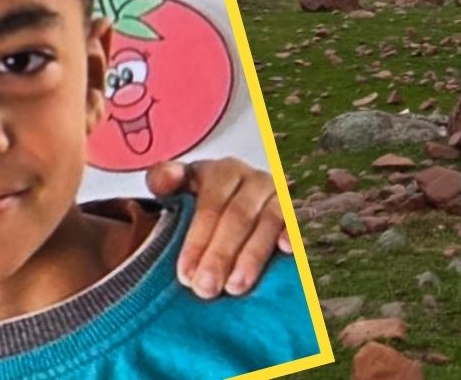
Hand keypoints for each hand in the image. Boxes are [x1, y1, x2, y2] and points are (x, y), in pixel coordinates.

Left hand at [147, 158, 291, 299]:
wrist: (231, 201)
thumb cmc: (201, 201)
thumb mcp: (179, 188)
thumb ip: (164, 180)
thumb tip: (167, 178)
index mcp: (221, 172)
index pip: (210, 205)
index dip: (197, 241)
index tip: (186, 274)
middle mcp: (252, 179)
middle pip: (238, 216)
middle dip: (221, 255)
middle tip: (206, 288)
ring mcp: (276, 194)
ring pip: (268, 222)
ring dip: (252, 256)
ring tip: (235, 287)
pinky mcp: (294, 210)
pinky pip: (296, 221)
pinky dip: (293, 234)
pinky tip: (286, 251)